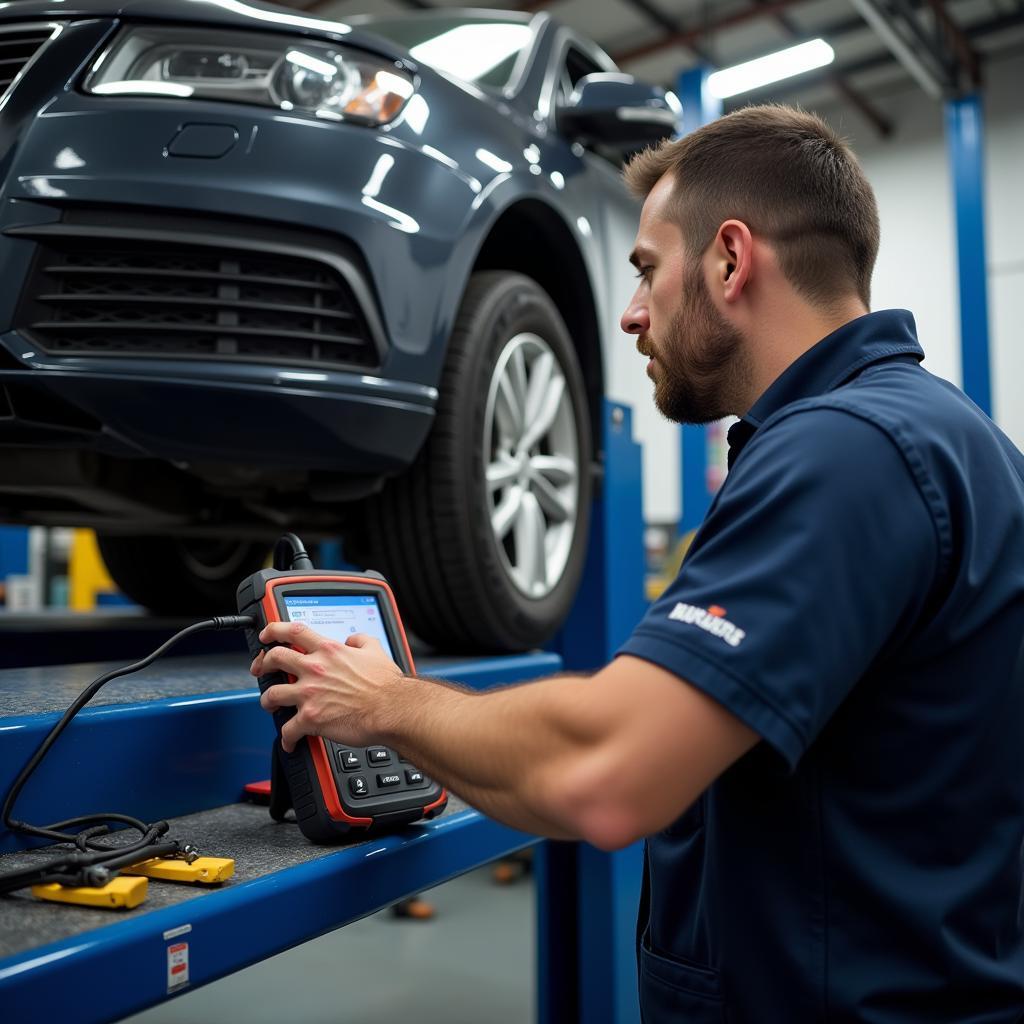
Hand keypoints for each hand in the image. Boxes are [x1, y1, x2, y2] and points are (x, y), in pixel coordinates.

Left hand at [251, 621, 406, 752]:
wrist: (392, 710)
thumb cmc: (387, 686)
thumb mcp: (375, 650)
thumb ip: (361, 640)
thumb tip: (353, 640)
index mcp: (329, 650)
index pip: (293, 631)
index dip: (273, 630)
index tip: (267, 635)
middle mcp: (315, 669)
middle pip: (274, 658)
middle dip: (263, 664)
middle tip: (262, 669)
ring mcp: (310, 694)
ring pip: (272, 694)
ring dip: (267, 701)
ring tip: (271, 705)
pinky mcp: (311, 719)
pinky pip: (288, 730)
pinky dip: (286, 738)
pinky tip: (290, 741)